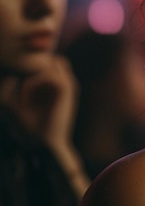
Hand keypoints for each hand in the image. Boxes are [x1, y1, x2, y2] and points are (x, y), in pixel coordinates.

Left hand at [11, 54, 89, 196]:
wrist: (45, 145)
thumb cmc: (31, 128)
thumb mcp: (17, 105)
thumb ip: (15, 87)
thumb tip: (14, 73)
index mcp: (58, 88)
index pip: (52, 64)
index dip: (34, 68)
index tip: (18, 84)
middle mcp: (66, 85)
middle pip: (56, 60)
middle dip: (37, 67)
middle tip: (21, 83)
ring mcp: (68, 87)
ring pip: (54, 63)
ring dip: (34, 74)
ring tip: (22, 92)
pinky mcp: (66, 92)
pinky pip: (50, 76)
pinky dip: (33, 83)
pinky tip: (24, 96)